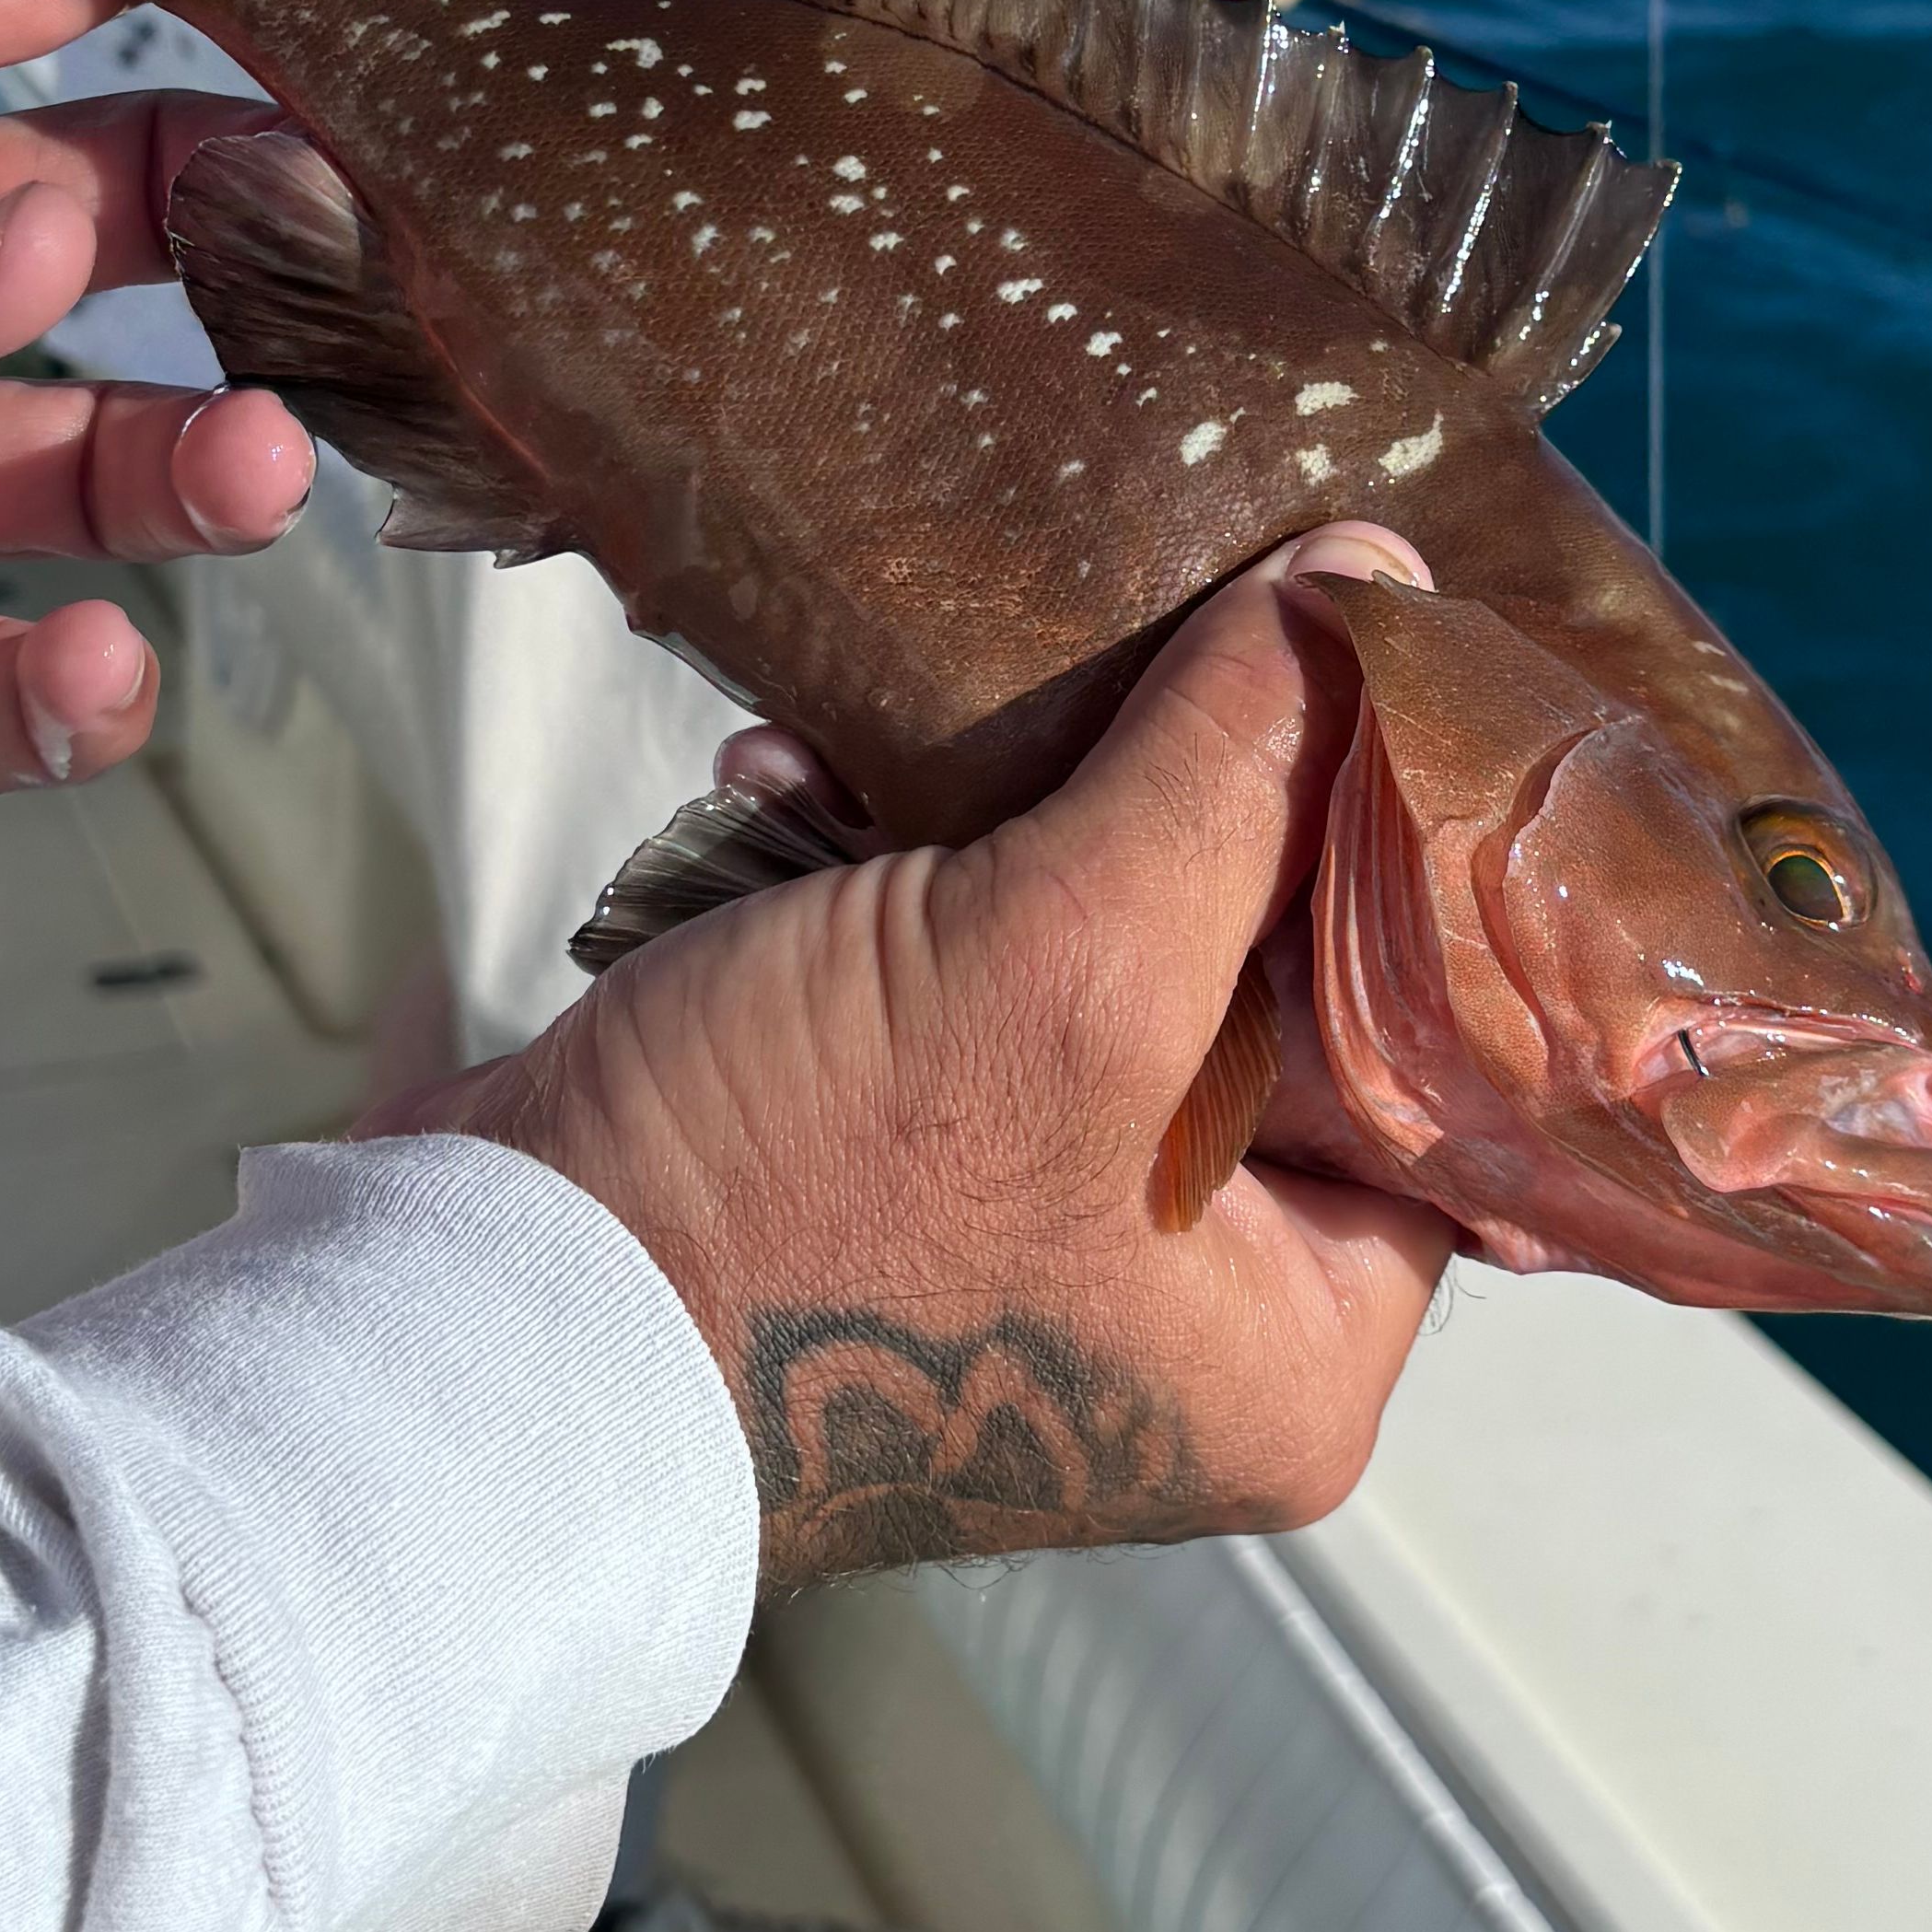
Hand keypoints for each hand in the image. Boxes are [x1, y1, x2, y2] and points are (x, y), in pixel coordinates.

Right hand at [385, 526, 1458, 1579]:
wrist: (481, 1318)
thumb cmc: (802, 1201)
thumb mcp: (1064, 964)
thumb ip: (1235, 775)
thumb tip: (1372, 586)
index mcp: (1298, 1344)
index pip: (1449, 1071)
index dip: (1414, 870)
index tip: (1382, 683)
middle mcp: (1189, 1318)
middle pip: (1264, 988)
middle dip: (1162, 806)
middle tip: (1137, 656)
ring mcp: (1028, 1241)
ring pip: (1088, 953)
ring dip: (989, 820)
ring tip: (893, 742)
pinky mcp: (889, 1166)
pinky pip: (944, 977)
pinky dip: (869, 873)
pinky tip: (783, 795)